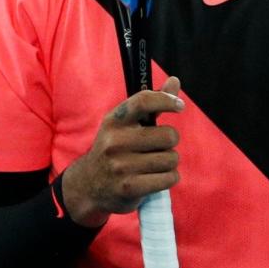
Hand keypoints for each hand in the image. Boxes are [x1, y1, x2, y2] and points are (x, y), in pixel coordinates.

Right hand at [59, 77, 183, 227]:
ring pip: (171, 159)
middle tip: (156, 147)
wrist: (89, 185)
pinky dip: (169, 178)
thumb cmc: (114, 149)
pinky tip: (154, 178)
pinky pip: (169, 178)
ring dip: (168, 162)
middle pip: (168, 136)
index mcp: (114, 121)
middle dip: (169, 142)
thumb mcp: (125, 124)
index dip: (166, 100)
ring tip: (152, 164)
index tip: (180, 106)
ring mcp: (121, 166)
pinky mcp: (130, 188)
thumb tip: (174, 80)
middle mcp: (115, 142)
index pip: (143, 101)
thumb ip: (152, 103)